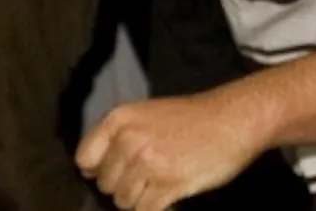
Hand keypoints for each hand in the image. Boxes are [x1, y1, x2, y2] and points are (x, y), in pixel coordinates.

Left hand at [76, 90, 268, 210]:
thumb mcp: (144, 114)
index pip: (84, 158)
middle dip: (121, 187)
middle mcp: (128, 139)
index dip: (96, 171)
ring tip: (156, 189)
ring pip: (123, 201)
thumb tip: (89, 168)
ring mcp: (148, 162)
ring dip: (138, 201)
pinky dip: (152, 210)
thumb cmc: (189, 119)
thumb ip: (117, 136)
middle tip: (143, 182)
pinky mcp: (169, 183)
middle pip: (104, 184)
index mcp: (118, 119)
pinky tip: (166, 201)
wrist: (230, 120)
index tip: (112, 175)